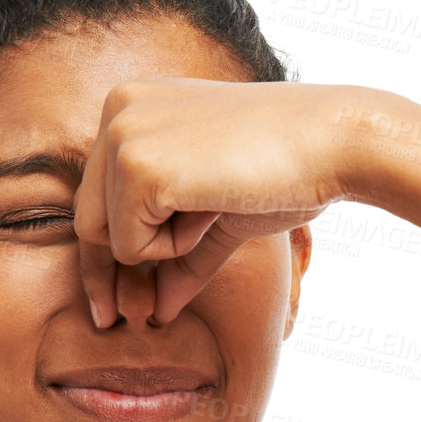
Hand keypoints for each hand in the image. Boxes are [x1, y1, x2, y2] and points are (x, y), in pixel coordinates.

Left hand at [72, 78, 358, 327]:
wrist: (333, 142)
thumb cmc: (287, 170)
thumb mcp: (219, 216)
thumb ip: (181, 257)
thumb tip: (156, 311)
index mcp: (132, 105)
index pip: (96, 197)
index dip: (103, 258)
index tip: (109, 306)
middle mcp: (117, 110)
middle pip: (87, 220)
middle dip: (112, 274)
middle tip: (127, 316)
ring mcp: (123, 135)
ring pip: (107, 237)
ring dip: (164, 249)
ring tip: (214, 211)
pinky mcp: (138, 166)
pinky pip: (131, 247)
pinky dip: (175, 248)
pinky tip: (214, 207)